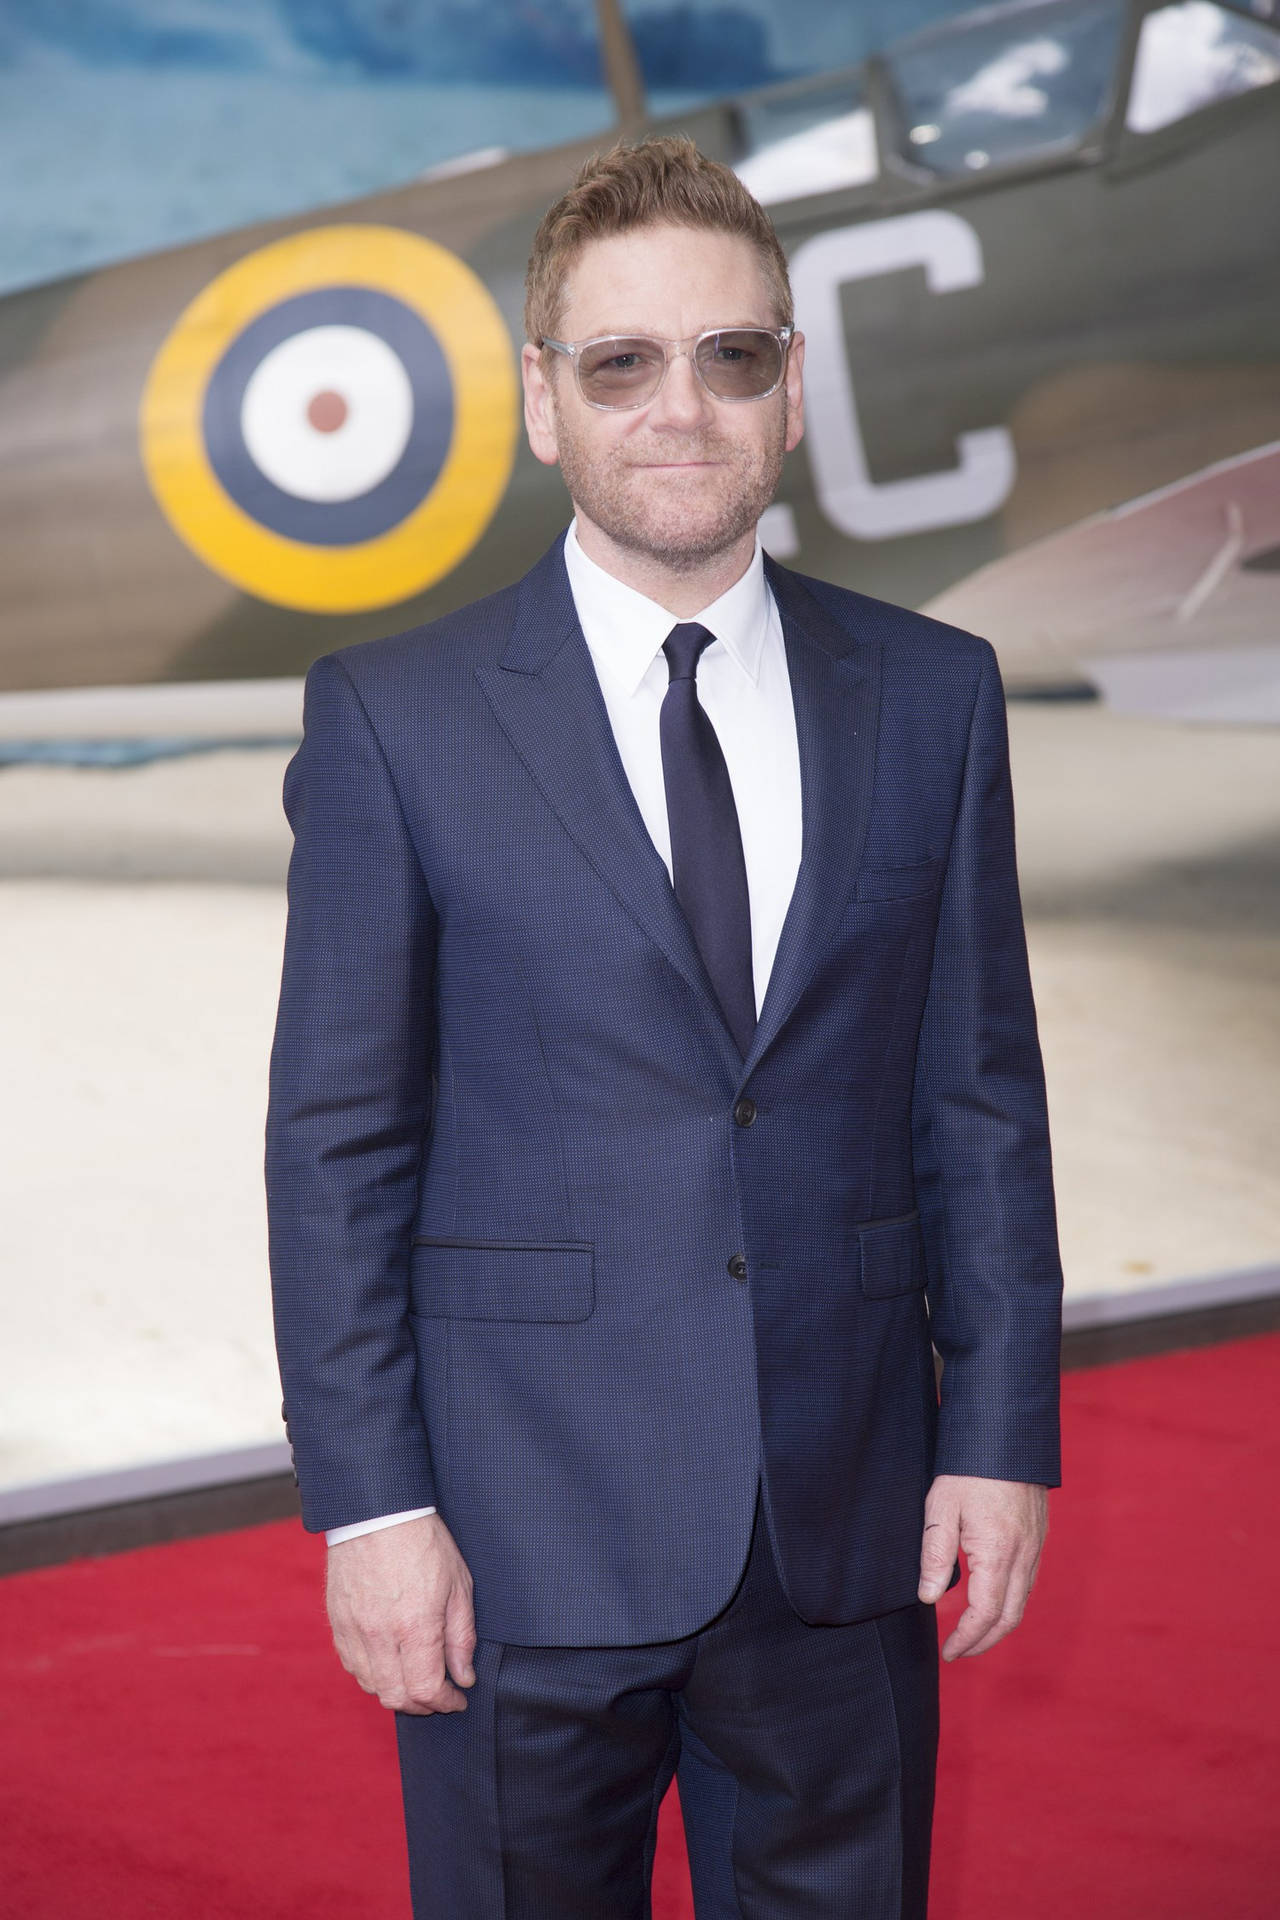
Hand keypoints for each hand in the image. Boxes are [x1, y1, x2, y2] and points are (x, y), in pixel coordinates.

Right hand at [326, 1513, 475, 1713]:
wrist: (378, 1510)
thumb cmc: (424, 1541)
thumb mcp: (458, 1584)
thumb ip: (461, 1636)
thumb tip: (464, 1676)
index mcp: (415, 1626)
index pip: (427, 1690)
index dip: (446, 1702)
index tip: (458, 1698)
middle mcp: (380, 1635)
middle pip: (396, 1697)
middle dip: (422, 1705)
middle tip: (439, 1694)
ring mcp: (354, 1629)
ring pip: (371, 1685)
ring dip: (396, 1691)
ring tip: (415, 1677)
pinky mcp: (337, 1621)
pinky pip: (352, 1665)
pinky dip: (372, 1673)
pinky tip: (389, 1661)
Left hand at [917, 1474, 1047, 1661]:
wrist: (1007, 1432)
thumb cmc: (967, 1467)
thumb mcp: (941, 1507)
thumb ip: (934, 1555)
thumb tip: (928, 1598)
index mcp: (998, 1552)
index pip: (986, 1613)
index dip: (967, 1638)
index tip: (949, 1652)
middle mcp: (1024, 1555)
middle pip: (1009, 1617)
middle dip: (984, 1642)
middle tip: (958, 1652)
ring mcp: (1036, 1546)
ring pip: (1022, 1602)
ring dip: (998, 1625)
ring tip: (971, 1633)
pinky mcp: (1039, 1536)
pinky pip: (1028, 1582)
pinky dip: (1010, 1602)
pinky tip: (991, 1600)